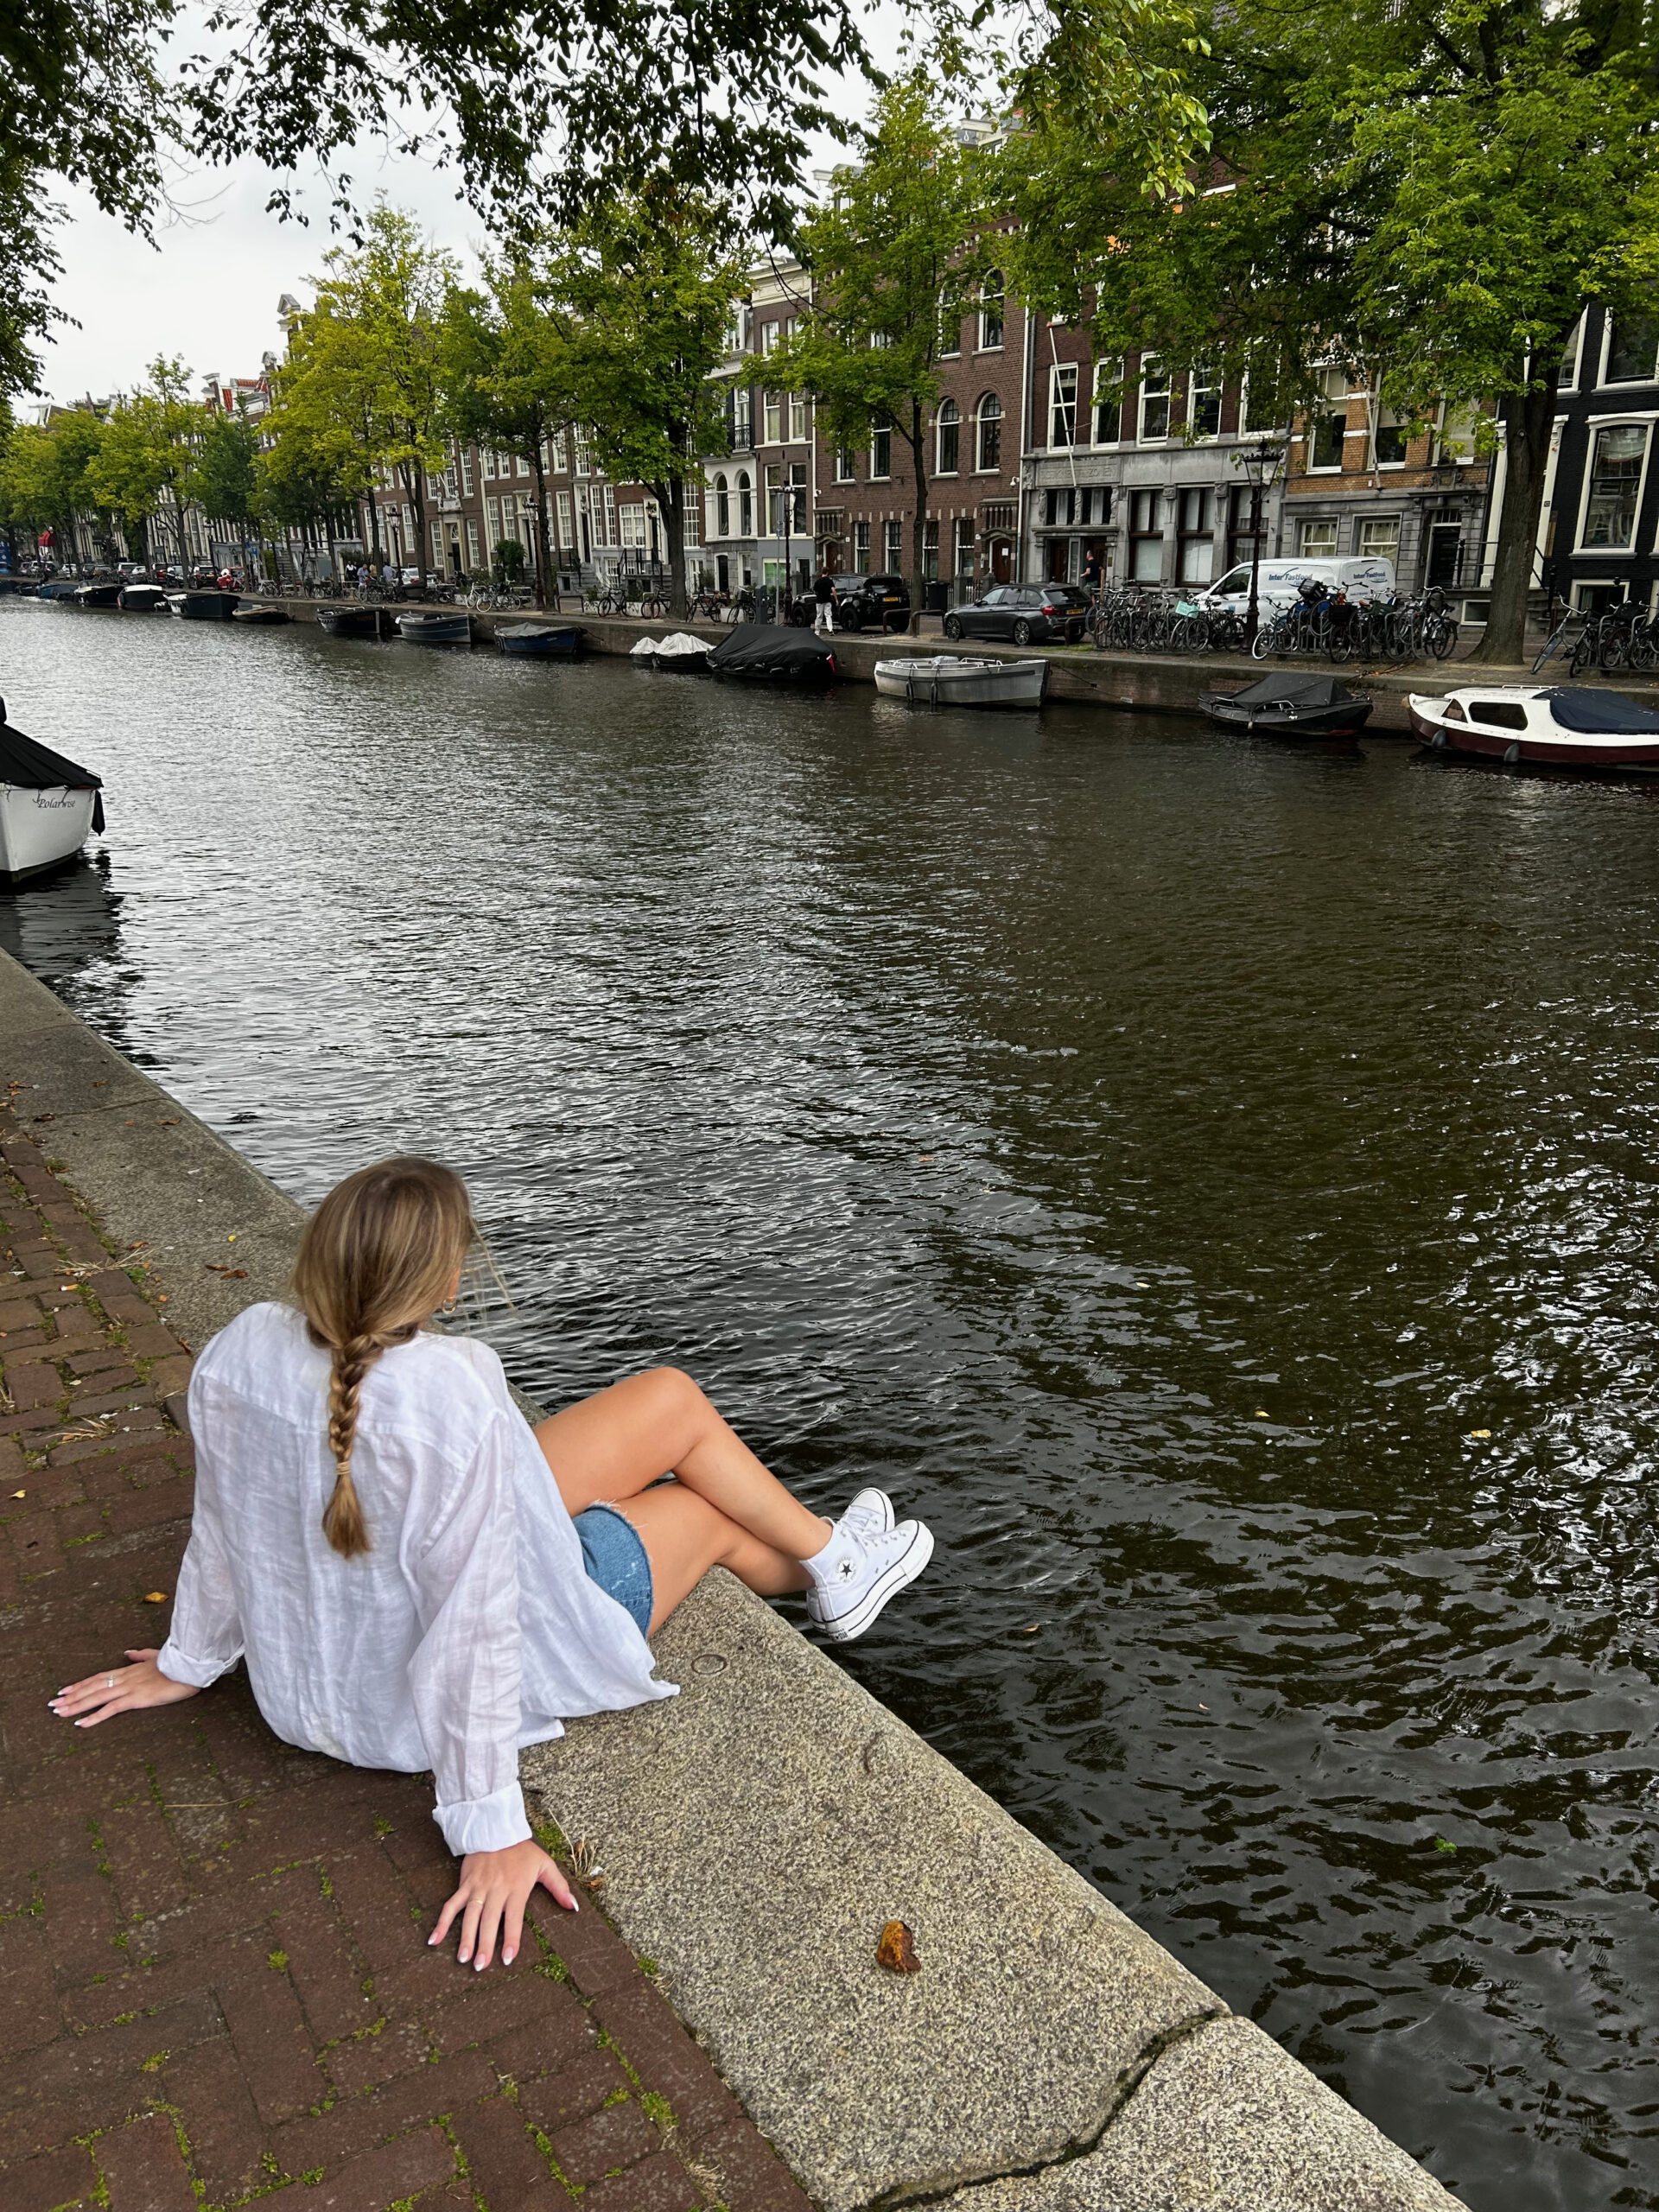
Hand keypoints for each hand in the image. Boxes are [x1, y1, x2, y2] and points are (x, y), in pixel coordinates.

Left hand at [50, 1649, 199, 1727]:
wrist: (191, 1666)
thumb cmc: (177, 1663)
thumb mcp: (156, 1656)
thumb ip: (140, 1655)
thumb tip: (128, 1653)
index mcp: (129, 1669)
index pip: (98, 1677)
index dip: (80, 1684)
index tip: (64, 1690)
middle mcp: (125, 1678)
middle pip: (92, 1687)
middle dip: (71, 1696)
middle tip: (53, 1704)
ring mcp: (129, 1688)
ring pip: (96, 1697)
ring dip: (76, 1705)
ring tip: (59, 1712)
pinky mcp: (137, 1698)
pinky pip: (111, 1709)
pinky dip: (94, 1716)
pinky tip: (81, 1723)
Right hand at [429, 1839, 576, 1971]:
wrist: (497, 1828)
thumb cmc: (522, 1850)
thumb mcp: (545, 1865)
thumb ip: (559, 1887)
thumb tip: (573, 1907)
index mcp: (516, 1888)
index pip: (513, 1918)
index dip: (511, 1938)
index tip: (508, 1958)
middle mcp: (496, 1890)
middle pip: (489, 1921)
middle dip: (484, 1945)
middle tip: (481, 1967)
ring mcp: (478, 1888)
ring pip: (470, 1916)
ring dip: (465, 1937)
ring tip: (463, 1958)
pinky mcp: (464, 1884)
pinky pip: (451, 1904)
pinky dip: (442, 1922)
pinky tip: (434, 1939)